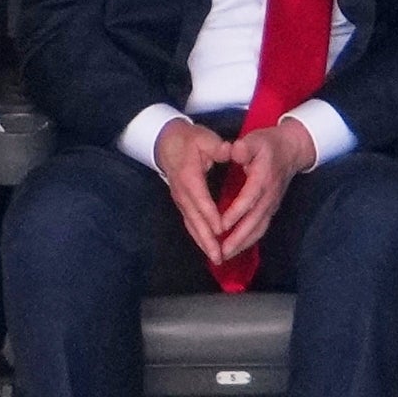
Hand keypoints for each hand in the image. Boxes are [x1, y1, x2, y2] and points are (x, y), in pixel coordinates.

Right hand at [155, 118, 232, 262]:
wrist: (168, 143)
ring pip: (191, 225)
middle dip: (207, 239)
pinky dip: (199, 237)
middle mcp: (182, 193)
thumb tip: (229, 150)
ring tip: (216, 258)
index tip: (222, 230)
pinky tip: (208, 248)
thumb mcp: (204, 138)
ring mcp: (180, 200)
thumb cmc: (190, 140)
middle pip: (194, 219)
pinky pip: (190, 223)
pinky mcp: (182, 204)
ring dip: (203, 243)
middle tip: (219, 255)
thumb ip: (217, 147)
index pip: (200, 200)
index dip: (210, 216)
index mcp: (189, 177)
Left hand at [219, 121, 315, 260]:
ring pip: (259, 229)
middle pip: (255, 221)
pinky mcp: (271, 209)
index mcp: (263, 178)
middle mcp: (269, 196)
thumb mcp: (255, 139)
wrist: (291, 150)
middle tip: (221, 251)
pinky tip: (235, 248)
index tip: (220, 226)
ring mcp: (272, 204)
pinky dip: (248, 241)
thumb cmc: (268, 144)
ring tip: (225, 256)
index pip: (249, 199)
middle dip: (238, 238)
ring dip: (243, 244)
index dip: (235, 213)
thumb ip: (244, 147)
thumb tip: (235, 151)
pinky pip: (260, 228)